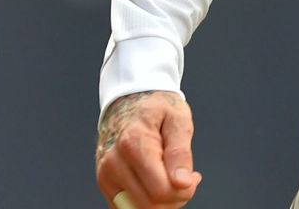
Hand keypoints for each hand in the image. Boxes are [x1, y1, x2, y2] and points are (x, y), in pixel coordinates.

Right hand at [95, 90, 200, 208]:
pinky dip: (147, 202)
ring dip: (162, 202)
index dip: (185, 190)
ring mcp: (106, 175)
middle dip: (176, 198)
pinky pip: (129, 208)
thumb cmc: (156, 108)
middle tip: (185, 177)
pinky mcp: (105, 183)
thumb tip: (182, 183)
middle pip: (152, 205)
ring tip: (170, 179)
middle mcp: (114, 163)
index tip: (193, 176)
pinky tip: (157, 183)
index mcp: (133, 144)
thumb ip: (180, 152)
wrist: (128, 101)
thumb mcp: (178, 118)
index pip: (162, 191)